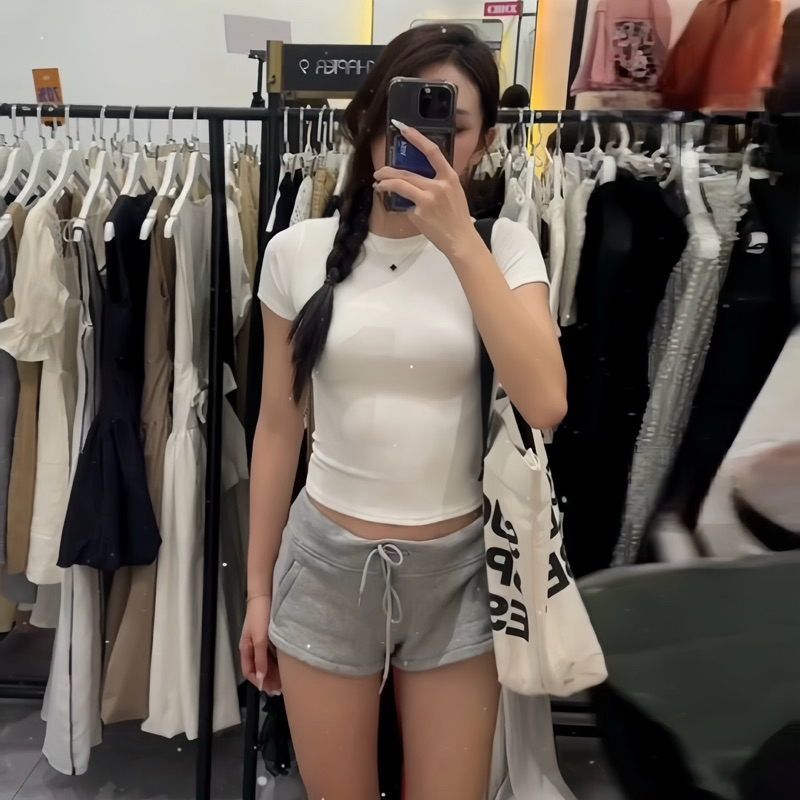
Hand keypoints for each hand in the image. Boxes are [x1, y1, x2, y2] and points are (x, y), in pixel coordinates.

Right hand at [239, 595, 281, 694]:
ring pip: (266, 662)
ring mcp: (261, 641)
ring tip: (284, 682)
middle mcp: (252, 647)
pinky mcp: (269, 636)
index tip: (269, 690)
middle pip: (258, 668)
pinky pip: (272, 654)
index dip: (257, 681)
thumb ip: (260, 660)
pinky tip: (285, 667)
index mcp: (246, 649)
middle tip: (280, 689)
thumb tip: (260, 681)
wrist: (264, 595)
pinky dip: (277, 662)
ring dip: (273, 672)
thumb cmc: (259, 618)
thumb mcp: (259, 640)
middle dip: (267, 679)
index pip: (248, 671)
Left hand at [374, 121, 479, 260]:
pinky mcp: (419, 213)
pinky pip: (405, 206)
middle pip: (407, 172)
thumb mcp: (454, 192)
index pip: (432, 152)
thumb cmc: (457, 217)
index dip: (417, 138)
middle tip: (379, 172)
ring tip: (379, 185)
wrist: (460, 240)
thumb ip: (439, 182)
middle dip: (388, 171)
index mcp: (450, 177)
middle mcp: (438, 186)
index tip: (404, 129)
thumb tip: (419, 177)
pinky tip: (403, 210)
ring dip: (385, 184)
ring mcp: (427, 199)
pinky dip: (402, 207)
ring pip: (400, 185)